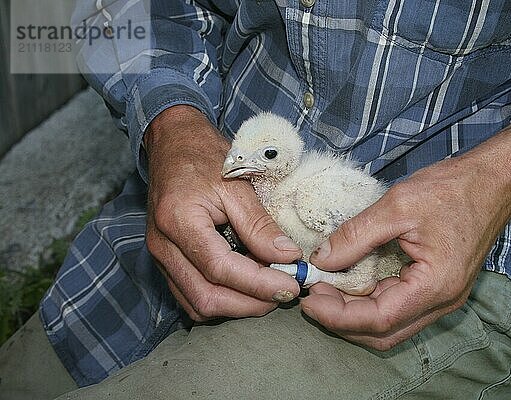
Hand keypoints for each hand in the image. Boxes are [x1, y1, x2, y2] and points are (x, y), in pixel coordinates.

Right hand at [144, 106, 302, 320]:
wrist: (173, 145)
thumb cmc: (204, 157)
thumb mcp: (237, 185)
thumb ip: (260, 224)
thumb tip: (287, 257)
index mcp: (178, 220)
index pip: (220, 269)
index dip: (258, 284)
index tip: (291, 285)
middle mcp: (162, 245)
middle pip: (206, 297)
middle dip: (250, 304)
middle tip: (284, 293)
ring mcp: (160, 256)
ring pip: (197, 304)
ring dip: (236, 306)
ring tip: (268, 291)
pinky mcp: (166, 261)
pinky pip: (191, 295)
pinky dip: (222, 299)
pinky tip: (246, 286)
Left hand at [301, 111, 510, 350]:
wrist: (493, 181)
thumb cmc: (452, 189)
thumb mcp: (397, 206)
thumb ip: (355, 236)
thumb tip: (321, 260)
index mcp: (435, 286)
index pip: (378, 319)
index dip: (338, 316)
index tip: (309, 299)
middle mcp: (441, 302)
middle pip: (383, 332)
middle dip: (343, 321)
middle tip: (313, 297)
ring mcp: (442, 297)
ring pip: (391, 325)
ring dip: (355, 315)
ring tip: (326, 292)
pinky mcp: (438, 288)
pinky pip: (399, 308)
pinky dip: (371, 303)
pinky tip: (350, 286)